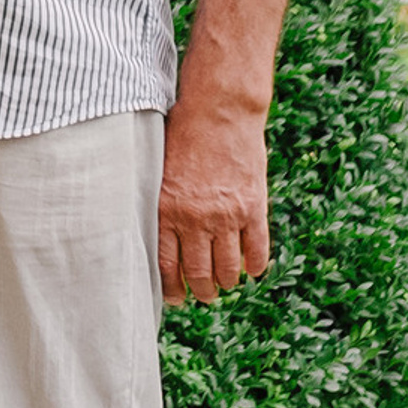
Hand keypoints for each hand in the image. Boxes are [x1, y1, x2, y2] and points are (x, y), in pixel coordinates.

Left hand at [158, 89, 272, 303]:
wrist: (219, 109)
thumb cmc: (181, 133)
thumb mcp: (158, 167)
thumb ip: (159, 201)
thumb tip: (150, 235)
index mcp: (165, 208)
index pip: (166, 265)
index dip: (171, 289)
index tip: (175, 298)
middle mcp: (195, 217)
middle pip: (199, 274)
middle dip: (202, 291)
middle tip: (203, 295)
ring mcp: (227, 215)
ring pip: (228, 269)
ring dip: (227, 282)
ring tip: (225, 283)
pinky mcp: (253, 208)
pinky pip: (257, 252)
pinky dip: (254, 267)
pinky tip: (250, 269)